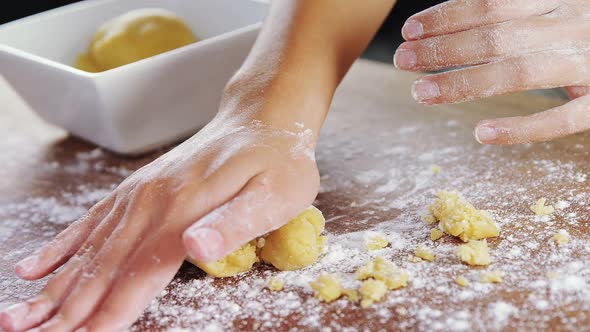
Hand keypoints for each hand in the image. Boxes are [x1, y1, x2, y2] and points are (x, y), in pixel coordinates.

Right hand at [0, 87, 319, 330]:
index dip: (109, 315)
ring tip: (17, 315)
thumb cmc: (278, 162)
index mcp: (184, 213)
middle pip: (103, 268)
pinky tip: (36, 266)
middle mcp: (152, 203)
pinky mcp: (139, 187)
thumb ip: (234, 224)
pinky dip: (62, 247)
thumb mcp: (275, 195)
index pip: (139, 275)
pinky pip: (92, 221)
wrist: (262, 117)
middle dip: (65, 311)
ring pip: (90, 248)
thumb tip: (193, 246)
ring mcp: (141, 193)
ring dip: (54, 286)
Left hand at [394, 0, 589, 143]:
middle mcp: (578, 23)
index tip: (410, 30)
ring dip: (465, 84)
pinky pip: (563, 120)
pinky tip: (481, 134)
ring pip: (521, 73)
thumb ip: (522, 7)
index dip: (447, 16)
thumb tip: (465, 9)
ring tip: (421, 93)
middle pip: (498, 37)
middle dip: (443, 49)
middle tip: (403, 60)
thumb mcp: (562, 5)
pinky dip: (521, 128)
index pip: (493, 3)